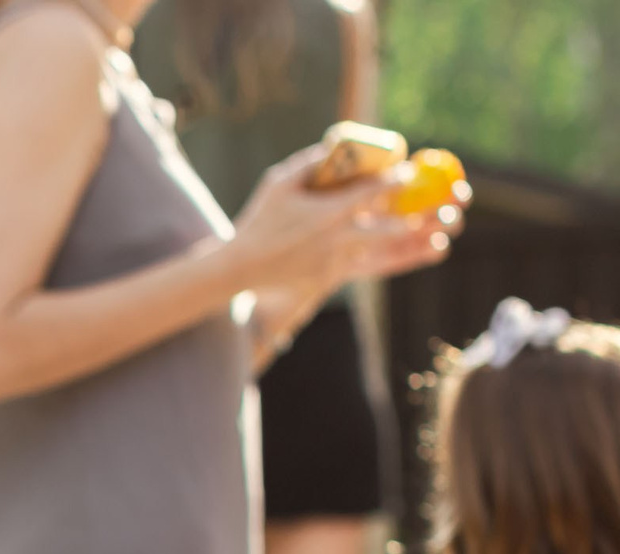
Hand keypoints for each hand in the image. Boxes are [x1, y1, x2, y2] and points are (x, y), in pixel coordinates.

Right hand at [231, 147, 460, 306]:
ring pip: (388, 249)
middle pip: (391, 225)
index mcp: (327, 211)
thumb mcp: (278, 183)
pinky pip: (376, 266)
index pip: (371, 191)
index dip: (396, 179)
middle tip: (445, 202)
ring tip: (447, 228)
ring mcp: (338, 259)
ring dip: (419, 237)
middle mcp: (338, 236)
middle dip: (421, 213)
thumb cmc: (260, 220)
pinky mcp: (335, 274)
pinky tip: (428, 250)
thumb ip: (310, 162)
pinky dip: (403, 258)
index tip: (411, 170)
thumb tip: (338, 145)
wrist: (241, 267)